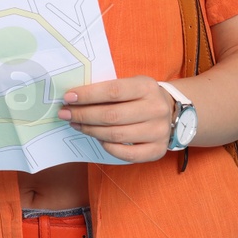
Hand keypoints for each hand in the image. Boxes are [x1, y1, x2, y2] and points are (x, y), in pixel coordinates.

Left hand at [57, 77, 176, 162]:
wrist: (172, 112)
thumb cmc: (141, 96)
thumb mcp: (131, 84)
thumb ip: (108, 89)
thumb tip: (74, 98)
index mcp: (147, 87)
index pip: (112, 91)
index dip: (87, 95)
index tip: (67, 98)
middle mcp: (155, 109)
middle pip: (111, 115)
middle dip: (83, 115)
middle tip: (65, 114)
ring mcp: (158, 132)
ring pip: (116, 135)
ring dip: (90, 130)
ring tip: (76, 124)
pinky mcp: (156, 151)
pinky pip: (126, 154)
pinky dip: (107, 147)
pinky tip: (98, 138)